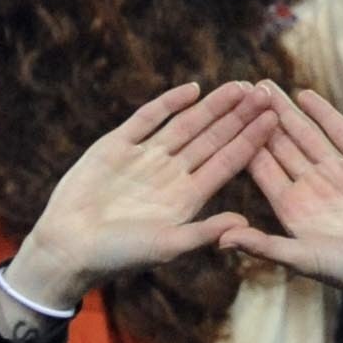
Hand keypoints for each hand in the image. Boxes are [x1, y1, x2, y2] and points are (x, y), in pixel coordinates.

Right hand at [2, 81, 276, 310]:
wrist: (68, 247)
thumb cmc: (119, 256)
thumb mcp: (167, 246)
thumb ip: (204, 232)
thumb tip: (244, 222)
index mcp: (189, 197)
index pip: (227, 162)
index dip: (250, 140)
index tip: (275, 120)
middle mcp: (172, 173)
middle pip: (213, 138)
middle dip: (239, 116)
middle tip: (266, 93)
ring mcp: (145, 157)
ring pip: (186, 124)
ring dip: (212, 106)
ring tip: (240, 87)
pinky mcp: (116, 146)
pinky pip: (147, 119)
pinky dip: (168, 104)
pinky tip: (192, 89)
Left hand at [214, 84, 342, 342]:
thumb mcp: (302, 259)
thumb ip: (263, 246)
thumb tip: (220, 240)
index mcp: (291, 207)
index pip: (261, 168)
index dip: (242, 144)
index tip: (222, 121)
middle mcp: (311, 186)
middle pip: (280, 145)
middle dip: (260, 119)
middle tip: (239, 91)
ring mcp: (339, 172)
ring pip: (306, 134)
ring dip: (286, 110)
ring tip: (265, 86)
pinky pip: (341, 132)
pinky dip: (323, 113)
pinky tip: (305, 94)